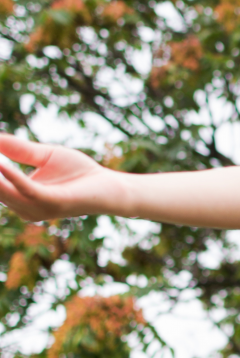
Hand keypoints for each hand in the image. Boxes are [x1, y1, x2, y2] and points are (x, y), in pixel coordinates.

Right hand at [0, 134, 124, 222]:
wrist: (111, 186)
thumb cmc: (80, 173)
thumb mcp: (44, 155)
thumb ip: (18, 149)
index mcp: (20, 198)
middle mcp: (24, 208)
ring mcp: (37, 208)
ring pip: (3, 192)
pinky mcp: (53, 203)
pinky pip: (27, 189)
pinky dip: (11, 175)